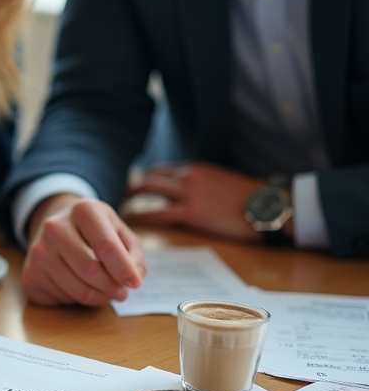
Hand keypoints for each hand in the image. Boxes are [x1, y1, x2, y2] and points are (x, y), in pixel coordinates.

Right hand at [22, 194, 146, 305]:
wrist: (58, 228)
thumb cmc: (96, 232)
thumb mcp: (121, 234)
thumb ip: (134, 255)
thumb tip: (133, 279)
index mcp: (83, 210)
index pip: (106, 247)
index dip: (124, 270)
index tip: (134, 283)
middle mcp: (54, 227)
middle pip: (90, 270)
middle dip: (112, 287)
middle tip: (120, 291)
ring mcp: (38, 251)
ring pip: (77, 289)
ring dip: (98, 297)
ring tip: (105, 291)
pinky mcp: (29, 274)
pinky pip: (61, 299)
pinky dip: (77, 300)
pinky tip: (79, 287)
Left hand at [125, 162, 266, 240]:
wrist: (268, 205)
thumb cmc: (250, 199)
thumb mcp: (222, 182)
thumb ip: (202, 185)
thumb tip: (189, 196)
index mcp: (196, 169)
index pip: (162, 171)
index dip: (146, 178)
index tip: (135, 186)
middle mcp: (189, 176)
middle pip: (150, 177)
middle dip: (133, 185)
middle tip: (121, 196)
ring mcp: (189, 193)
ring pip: (150, 190)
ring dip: (133, 197)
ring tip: (122, 208)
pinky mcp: (192, 212)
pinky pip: (158, 213)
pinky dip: (141, 216)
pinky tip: (131, 221)